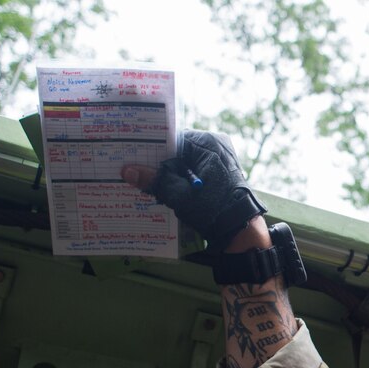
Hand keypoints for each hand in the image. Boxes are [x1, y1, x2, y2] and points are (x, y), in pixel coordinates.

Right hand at [122, 130, 266, 251]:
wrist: (242, 229)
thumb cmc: (213, 207)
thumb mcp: (178, 194)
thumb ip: (154, 179)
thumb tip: (127, 170)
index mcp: (208, 142)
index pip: (171, 138)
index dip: (151, 148)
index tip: (132, 154)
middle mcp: (216, 147)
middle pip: (178, 151)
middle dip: (159, 163)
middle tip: (134, 169)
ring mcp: (221, 161)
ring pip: (186, 163)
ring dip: (170, 174)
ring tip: (146, 181)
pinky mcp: (221, 176)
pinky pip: (195, 173)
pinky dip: (182, 180)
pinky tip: (166, 190)